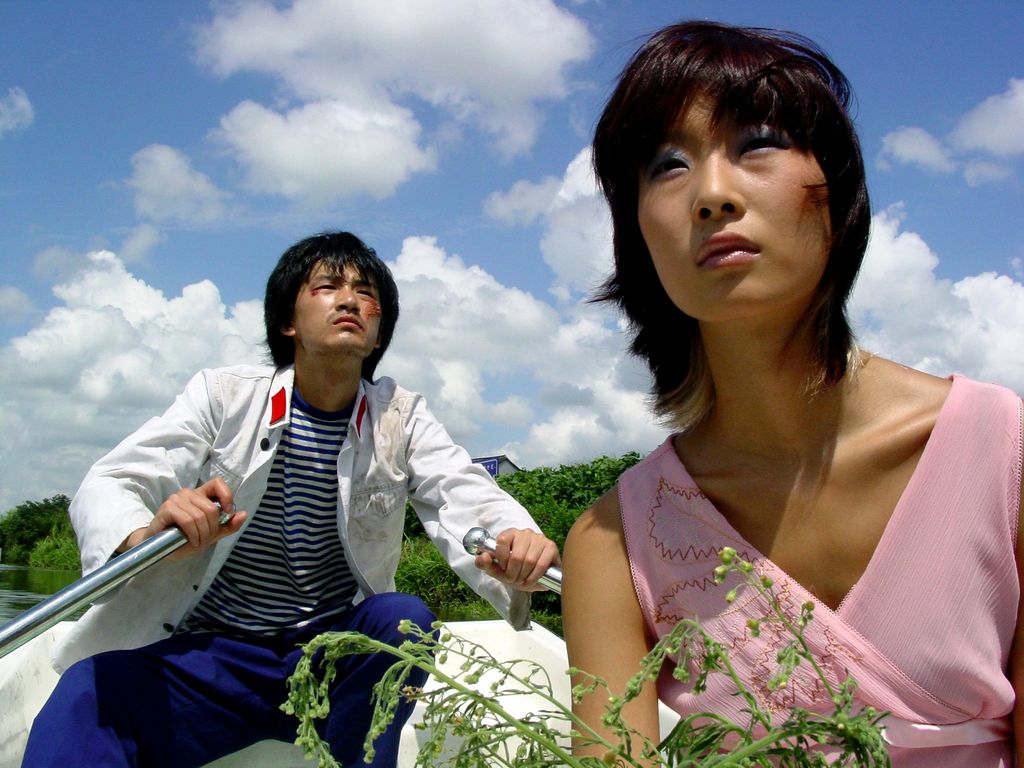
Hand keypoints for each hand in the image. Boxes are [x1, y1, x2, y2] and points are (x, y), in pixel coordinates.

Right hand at [119, 478, 246, 559]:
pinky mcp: (167, 508)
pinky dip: (193, 535)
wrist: (159, 548)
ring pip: (201, 516)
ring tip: (197, 542)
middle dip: (212, 529)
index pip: (217, 483)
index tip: (228, 512)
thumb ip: (227, 525)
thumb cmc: (184, 538)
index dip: (227, 496)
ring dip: (202, 535)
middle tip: (205, 540)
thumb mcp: (211, 534)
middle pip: (212, 508)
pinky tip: (191, 541)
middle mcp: (188, 493)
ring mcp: (176, 499)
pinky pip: (188, 521)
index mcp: (200, 495)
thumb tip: (244, 514)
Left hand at [474, 528, 559, 591]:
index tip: (503, 568)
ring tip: (522, 580)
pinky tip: (531, 580)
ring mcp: (539, 538)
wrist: (533, 578)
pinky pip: (542, 564)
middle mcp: (525, 533)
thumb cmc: (514, 571)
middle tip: (514, 579)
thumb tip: (484, 556)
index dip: (501, 559)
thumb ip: (484, 564)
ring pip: (529, 560)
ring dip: (524, 576)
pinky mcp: (551, 547)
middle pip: (516, 555)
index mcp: (510, 534)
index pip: (502, 541)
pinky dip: (534, 577)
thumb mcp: (496, 569)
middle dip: (513, 573)